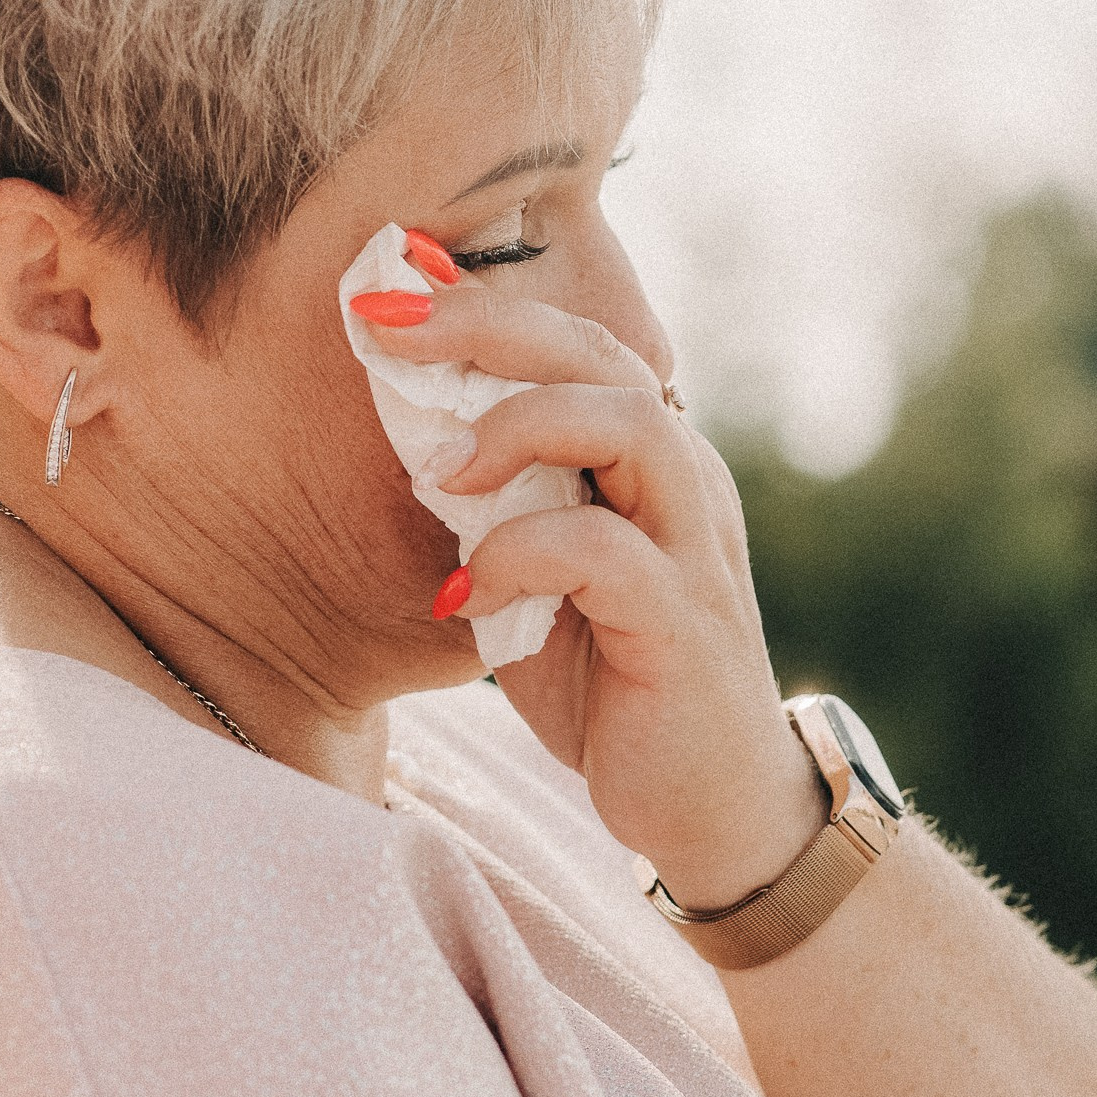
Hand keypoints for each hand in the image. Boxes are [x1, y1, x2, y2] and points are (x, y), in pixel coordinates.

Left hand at [368, 284, 822, 905]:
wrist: (713, 810)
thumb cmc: (618, 686)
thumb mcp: (538, 581)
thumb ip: (495, 509)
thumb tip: (407, 432)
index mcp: (649, 462)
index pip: (574, 343)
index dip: (481, 306)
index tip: (384, 286)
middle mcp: (683, 482)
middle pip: (598, 352)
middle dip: (486, 325)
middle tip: (383, 326)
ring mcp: (692, 548)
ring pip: (627, 422)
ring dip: (518, 427)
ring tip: (440, 471)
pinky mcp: (683, 623)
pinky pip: (603, 553)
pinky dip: (517, 557)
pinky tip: (461, 595)